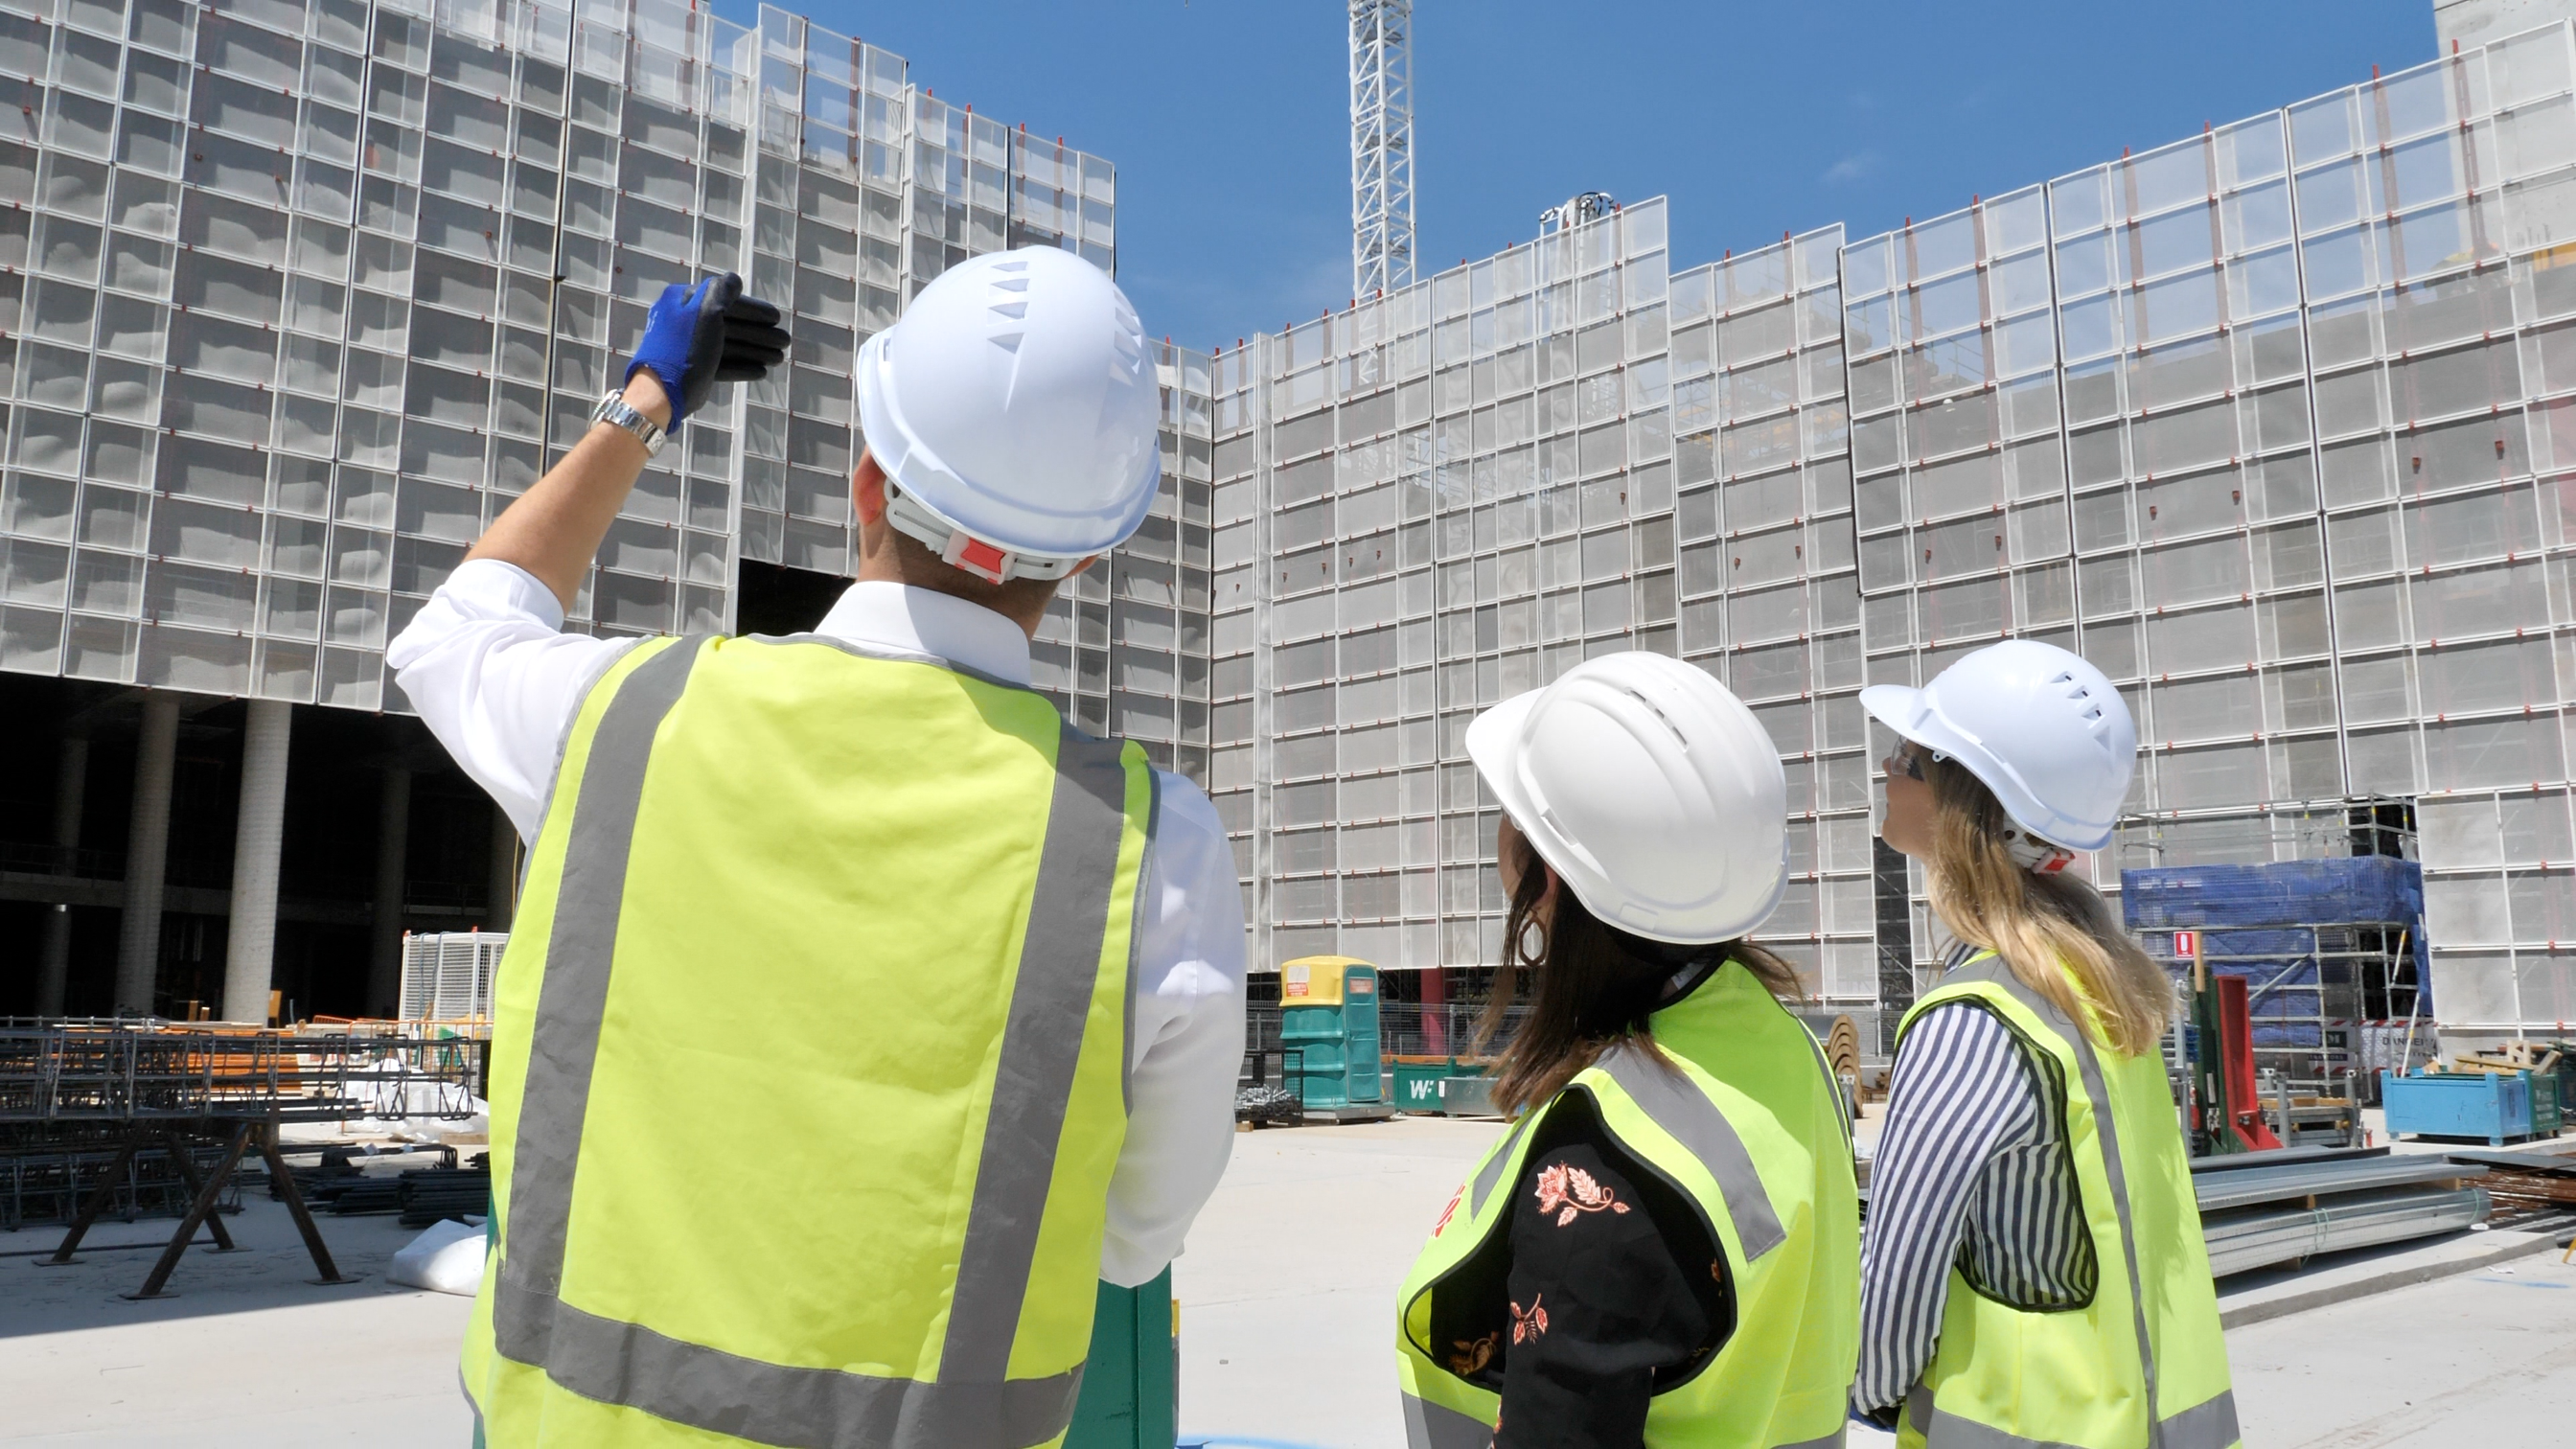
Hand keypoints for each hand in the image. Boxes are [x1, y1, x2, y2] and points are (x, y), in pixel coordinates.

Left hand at [624, 273, 791, 425]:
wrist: (661, 393)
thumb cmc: (685, 349)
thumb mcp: (706, 311)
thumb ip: (722, 291)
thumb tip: (734, 279)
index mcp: (683, 301)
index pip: (724, 299)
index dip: (753, 308)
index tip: (777, 317)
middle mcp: (684, 321)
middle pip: (729, 324)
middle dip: (759, 333)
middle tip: (785, 341)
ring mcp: (688, 347)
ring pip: (728, 345)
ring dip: (755, 350)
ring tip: (778, 358)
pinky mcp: (693, 369)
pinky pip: (721, 364)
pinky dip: (741, 366)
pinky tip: (760, 372)